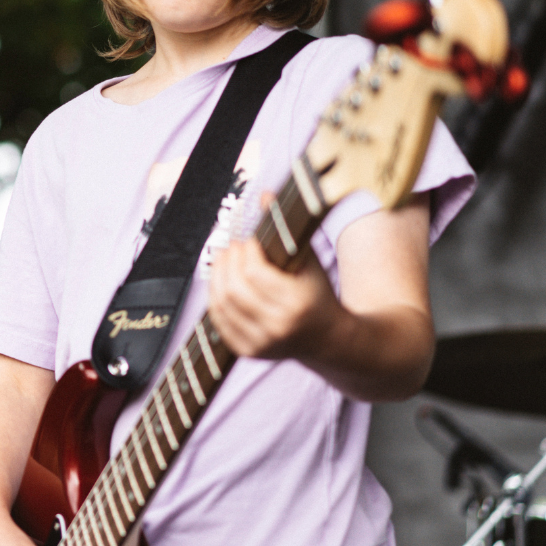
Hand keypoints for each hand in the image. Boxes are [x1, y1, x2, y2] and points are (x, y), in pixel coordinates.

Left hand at [208, 226, 342, 361]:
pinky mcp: (249, 351)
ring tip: (224, 260)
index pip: (255, 272)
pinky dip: (215, 298)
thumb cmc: (318, 293)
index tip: (249, 240)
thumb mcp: (309, 260)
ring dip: (217, 277)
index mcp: (297, 304)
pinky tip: (221, 282)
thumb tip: (264, 194)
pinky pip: (218, 321)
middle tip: (231, 247)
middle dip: (228, 262)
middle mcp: (278, 327)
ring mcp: (262, 343)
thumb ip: (285, 228)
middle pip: (234, 288)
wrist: (329, 339)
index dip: (246, 251)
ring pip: (222, 304)